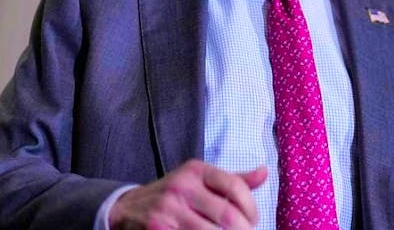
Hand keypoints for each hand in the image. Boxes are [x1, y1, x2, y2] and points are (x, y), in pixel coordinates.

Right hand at [108, 160, 267, 228]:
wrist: (128, 208)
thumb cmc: (175, 194)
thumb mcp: (200, 180)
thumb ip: (233, 180)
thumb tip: (265, 172)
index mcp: (196, 170)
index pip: (234, 186)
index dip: (251, 207)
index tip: (254, 219)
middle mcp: (182, 186)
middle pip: (227, 214)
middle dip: (243, 229)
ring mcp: (169, 210)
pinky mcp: (158, 229)